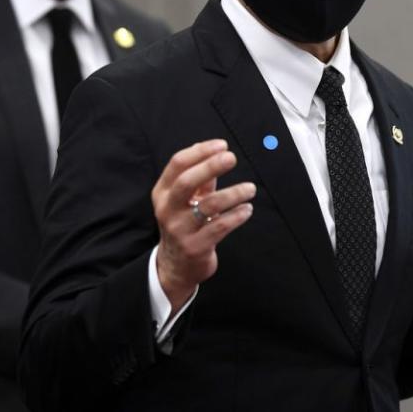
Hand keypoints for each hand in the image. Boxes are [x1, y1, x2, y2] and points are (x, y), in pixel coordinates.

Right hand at [152, 139, 255, 311]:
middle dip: (211, 166)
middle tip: (232, 157)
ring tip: (250, 188)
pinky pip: (220, 226)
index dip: (200, 151)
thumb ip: (199, 178)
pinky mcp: (195, 247)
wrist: (175, 266)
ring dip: (233, 193)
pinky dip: (237, 215)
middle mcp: (167, 209)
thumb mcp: (184, 200)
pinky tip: (247, 209)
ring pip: (208, 205)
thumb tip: (210, 149)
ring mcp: (180, 229)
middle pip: (187, 181)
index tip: (222, 145)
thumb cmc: (183, 224)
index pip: (177, 164)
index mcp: (162, 192)